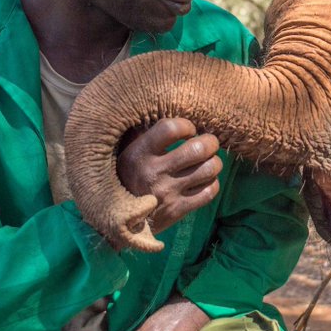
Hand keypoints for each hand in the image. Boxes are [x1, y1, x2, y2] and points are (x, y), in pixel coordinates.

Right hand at [116, 118, 221, 233]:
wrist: (116, 221)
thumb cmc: (125, 177)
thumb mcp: (125, 152)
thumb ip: (142, 132)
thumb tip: (166, 109)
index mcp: (138, 153)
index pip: (171, 128)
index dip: (186, 125)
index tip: (187, 130)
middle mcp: (153, 172)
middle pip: (198, 149)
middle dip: (210, 142)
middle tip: (208, 143)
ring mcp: (167, 193)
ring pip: (209, 169)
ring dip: (214, 162)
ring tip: (208, 161)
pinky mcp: (176, 211)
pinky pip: (209, 192)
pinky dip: (212, 183)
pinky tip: (204, 181)